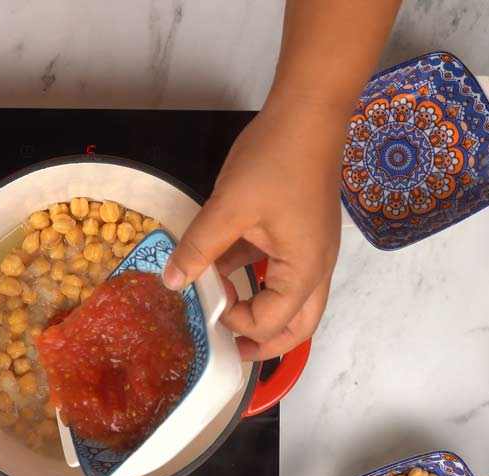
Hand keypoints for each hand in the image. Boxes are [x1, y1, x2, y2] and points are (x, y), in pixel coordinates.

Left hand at [163, 103, 342, 360]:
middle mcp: (316, 267)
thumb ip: (199, 248)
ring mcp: (312, 249)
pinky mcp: (301, 232)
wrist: (308, 113)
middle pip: (298, 324)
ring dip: (259, 307)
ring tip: (222, 310)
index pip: (274, 321)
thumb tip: (171, 281)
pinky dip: (254, 274)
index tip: (208, 306)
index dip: (238, 323)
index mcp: (305, 269)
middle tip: (232, 349)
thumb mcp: (228, 207)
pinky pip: (280, 267)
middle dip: (265, 340)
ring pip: (292, 299)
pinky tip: (221, 264)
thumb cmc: (276, 160)